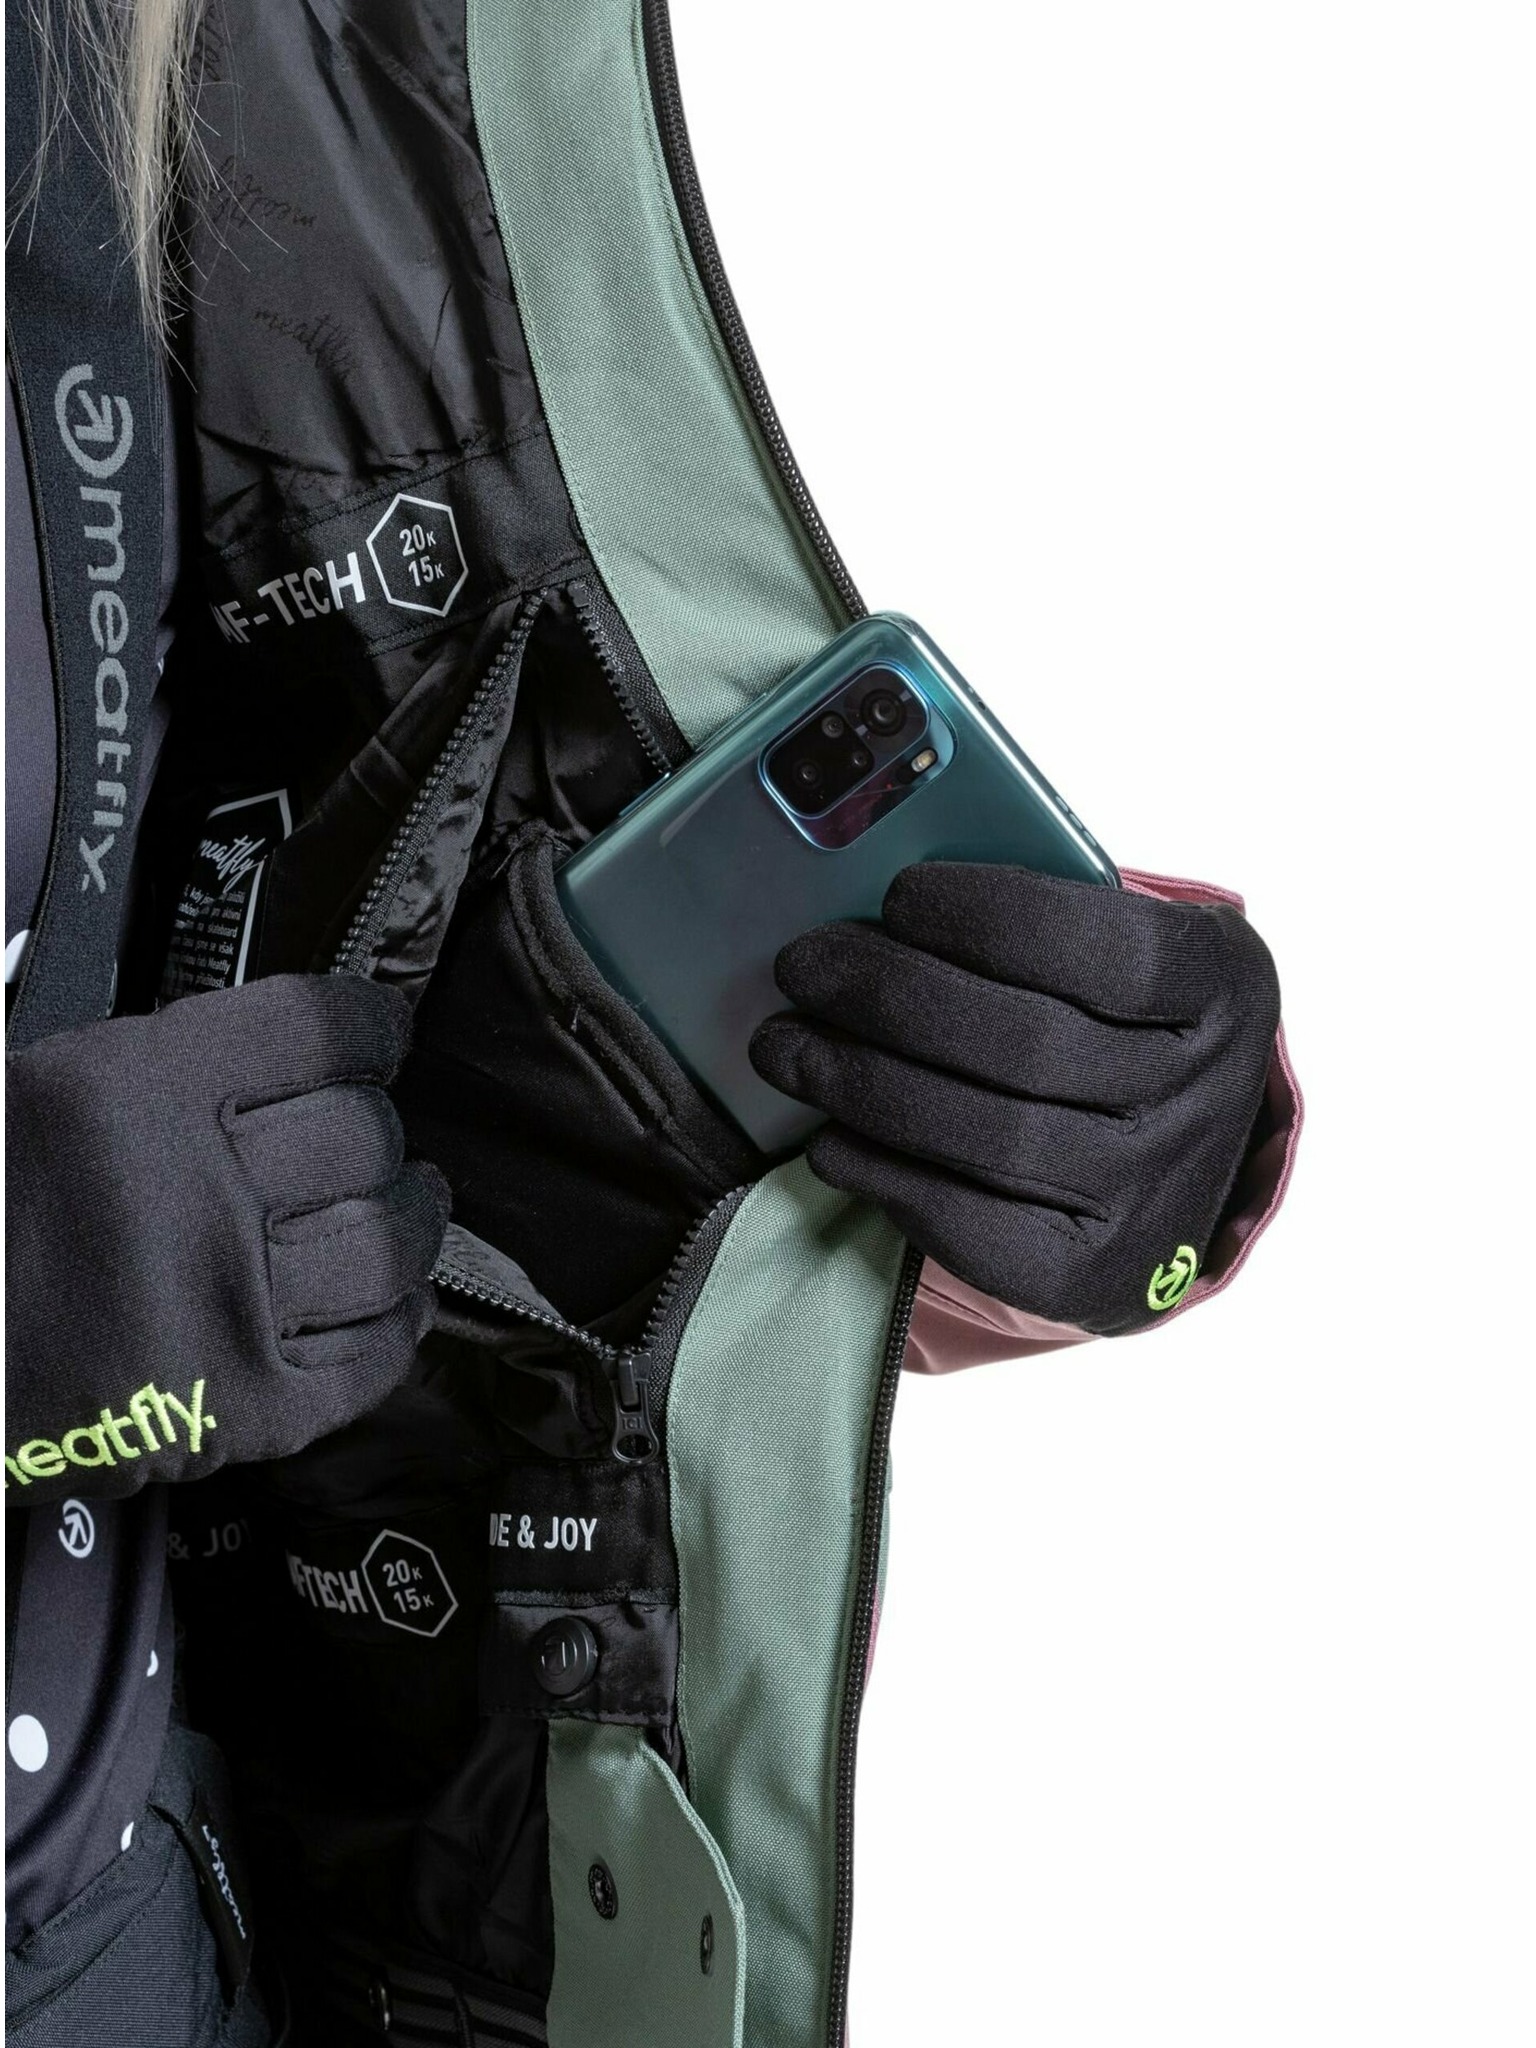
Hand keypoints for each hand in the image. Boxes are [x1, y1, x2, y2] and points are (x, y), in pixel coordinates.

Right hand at [5, 975, 449, 1496]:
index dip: (372, 1029)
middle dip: (378, 1136)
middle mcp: (191, 1191)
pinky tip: (397, 1303)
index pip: (322, 1029)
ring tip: (410, 1208)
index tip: (383, 1038)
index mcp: (136, 1087)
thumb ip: (175, 1066)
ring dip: (412, 1222)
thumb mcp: (53, 1089)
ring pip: (386, 1245)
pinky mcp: (237, 1409)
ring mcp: (221, 1307)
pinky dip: (396, 1326)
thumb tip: (313, 1051)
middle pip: (363, 1139)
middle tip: (370, 1143)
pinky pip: (367, 1360)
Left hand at [750, 863, 1280, 1333]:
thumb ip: (1038, 915)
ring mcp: (1151, 1197)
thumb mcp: (1127, 944)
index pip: (1102, 947)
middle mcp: (1205, 1098)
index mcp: (1222, 986)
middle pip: (1023, 1044)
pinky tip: (829, 1136)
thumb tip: (878, 909)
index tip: (897, 896)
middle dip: (887, 995)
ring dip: (859, 1084)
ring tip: (784, 1047)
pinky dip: (881, 1176)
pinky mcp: (1089, 1276)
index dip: (986, 917)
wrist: (1184, 1169)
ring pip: (984, 1137)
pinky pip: (966, 1226)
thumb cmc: (1119, 1021)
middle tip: (803, 965)